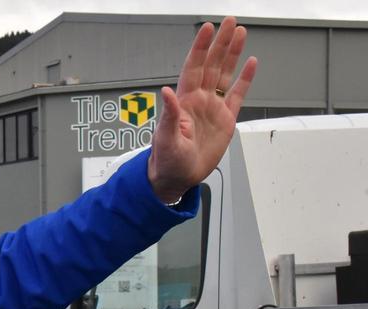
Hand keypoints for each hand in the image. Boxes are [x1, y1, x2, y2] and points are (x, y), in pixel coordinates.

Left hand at [148, 16, 257, 202]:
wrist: (179, 177)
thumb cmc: (167, 160)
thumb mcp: (166, 138)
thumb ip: (169, 115)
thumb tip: (166, 92)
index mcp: (184, 101)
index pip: (194, 67)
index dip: (200, 48)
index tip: (207, 28)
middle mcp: (199, 100)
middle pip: (212, 64)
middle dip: (220, 43)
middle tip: (229, 22)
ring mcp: (213, 107)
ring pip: (225, 74)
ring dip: (232, 54)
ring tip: (240, 34)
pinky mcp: (226, 119)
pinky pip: (237, 94)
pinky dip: (244, 79)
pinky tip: (250, 63)